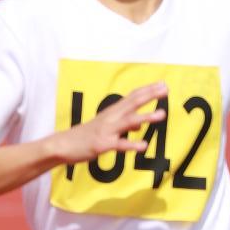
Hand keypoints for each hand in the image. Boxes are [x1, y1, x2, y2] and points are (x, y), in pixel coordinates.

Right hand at [50, 83, 166, 165]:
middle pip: (133, 103)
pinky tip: (144, 146)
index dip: (148, 90)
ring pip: (129, 121)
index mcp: (112, 112)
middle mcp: (111, 118)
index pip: (132, 97)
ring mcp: (107, 130)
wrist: (63, 145)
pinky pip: (119, 144)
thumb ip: (124, 126)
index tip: (163, 84)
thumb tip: (140, 127)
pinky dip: (132, 144)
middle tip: (166, 89)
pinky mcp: (103, 144)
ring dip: (146, 117)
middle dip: (150, 96)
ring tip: (162, 114)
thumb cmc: (85, 136)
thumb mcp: (105, 128)